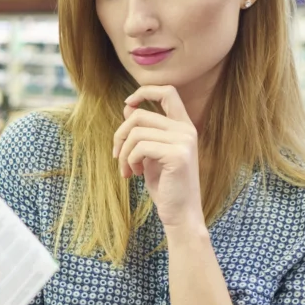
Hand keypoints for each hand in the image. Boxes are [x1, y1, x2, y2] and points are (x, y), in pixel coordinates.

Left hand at [112, 85, 204, 232]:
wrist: (180, 213)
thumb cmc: (165, 185)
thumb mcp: (150, 154)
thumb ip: (143, 130)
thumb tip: (128, 106)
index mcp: (183, 126)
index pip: (168, 92)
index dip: (145, 91)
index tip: (128, 103)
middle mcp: (186, 130)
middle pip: (139, 115)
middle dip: (120, 135)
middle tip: (117, 157)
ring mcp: (184, 141)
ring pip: (136, 132)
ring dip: (123, 153)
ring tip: (127, 169)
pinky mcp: (177, 155)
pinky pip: (140, 147)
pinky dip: (129, 160)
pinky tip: (134, 174)